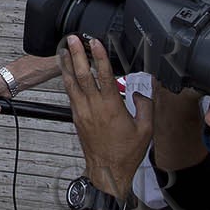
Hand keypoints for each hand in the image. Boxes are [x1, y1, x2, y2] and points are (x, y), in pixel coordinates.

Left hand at [59, 36, 150, 197]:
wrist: (107, 171)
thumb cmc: (125, 153)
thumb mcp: (146, 130)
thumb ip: (145, 106)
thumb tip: (141, 92)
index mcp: (112, 107)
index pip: (105, 75)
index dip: (100, 56)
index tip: (96, 42)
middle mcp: (94, 107)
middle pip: (83, 75)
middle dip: (77, 54)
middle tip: (73, 38)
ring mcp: (82, 112)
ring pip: (71, 83)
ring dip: (67, 64)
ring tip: (63, 48)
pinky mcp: (76, 117)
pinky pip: (70, 94)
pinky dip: (67, 79)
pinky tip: (65, 71)